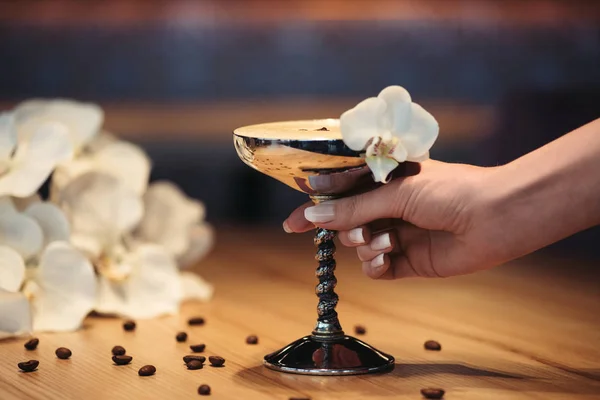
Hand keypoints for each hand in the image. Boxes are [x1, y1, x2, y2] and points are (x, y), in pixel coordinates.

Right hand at [283, 160, 502, 278]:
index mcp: (384, 182)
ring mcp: (397, 234)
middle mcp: (388, 207)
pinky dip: (376, 264)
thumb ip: (354, 208)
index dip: (315, 207)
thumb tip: (314, 215)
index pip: (340, 194)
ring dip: (365, 245)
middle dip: (344, 229)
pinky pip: (376, 268)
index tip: (292, 222)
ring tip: (387, 240)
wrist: (495, 218)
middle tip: (355, 229)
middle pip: (345, 223)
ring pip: (358, 246)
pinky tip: (388, 256)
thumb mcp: (396, 192)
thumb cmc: (450, 191)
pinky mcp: (408, 260)